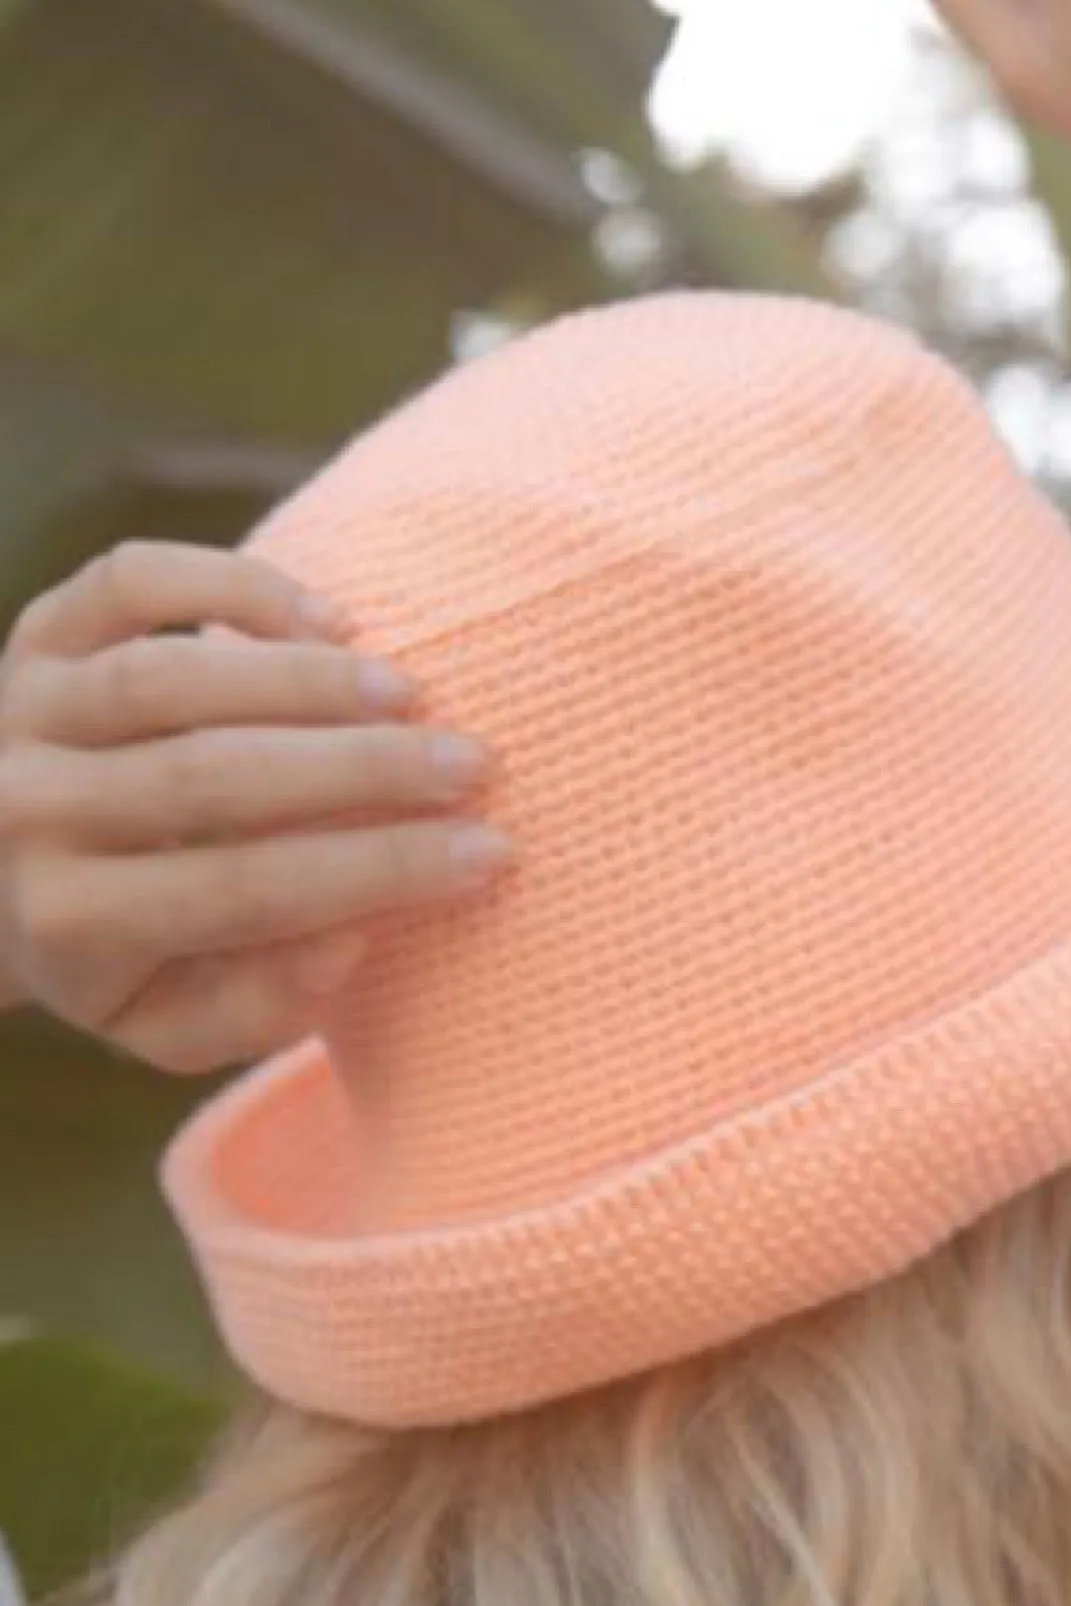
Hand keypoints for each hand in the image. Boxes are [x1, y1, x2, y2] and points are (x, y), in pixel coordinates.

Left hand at [0, 541, 510, 1073]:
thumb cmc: (113, 951)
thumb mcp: (169, 1021)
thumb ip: (261, 1006)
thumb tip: (353, 935)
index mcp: (68, 923)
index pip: (245, 892)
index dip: (377, 871)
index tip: (489, 853)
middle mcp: (27, 810)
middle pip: (213, 778)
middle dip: (363, 770)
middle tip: (475, 764)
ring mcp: (22, 708)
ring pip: (172, 678)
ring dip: (307, 681)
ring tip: (412, 696)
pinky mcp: (35, 631)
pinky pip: (134, 584)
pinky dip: (234, 588)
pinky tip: (330, 619)